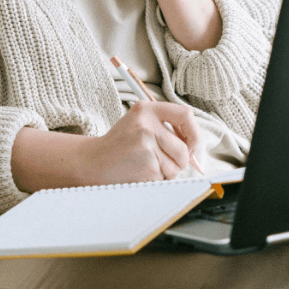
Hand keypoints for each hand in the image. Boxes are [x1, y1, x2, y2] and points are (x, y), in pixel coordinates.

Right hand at [78, 101, 201, 184]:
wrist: (93, 162)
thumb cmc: (120, 145)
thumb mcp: (139, 124)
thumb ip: (165, 127)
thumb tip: (194, 144)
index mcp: (146, 109)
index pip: (185, 114)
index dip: (193, 132)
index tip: (189, 143)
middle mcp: (146, 125)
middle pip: (184, 148)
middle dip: (180, 160)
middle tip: (162, 160)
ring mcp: (146, 146)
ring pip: (177, 165)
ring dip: (167, 171)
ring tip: (146, 165)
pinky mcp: (147, 166)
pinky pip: (166, 177)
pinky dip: (157, 179)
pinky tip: (140, 172)